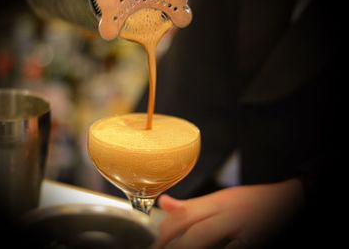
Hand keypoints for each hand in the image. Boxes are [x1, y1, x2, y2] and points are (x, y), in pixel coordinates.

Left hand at [154, 179, 303, 248]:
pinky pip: (237, 247)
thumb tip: (163, 203)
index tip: (151, 243)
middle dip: (173, 246)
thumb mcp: (223, 200)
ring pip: (211, 239)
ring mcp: (247, 227)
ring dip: (189, 247)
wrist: (292, 199)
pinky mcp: (261, 236)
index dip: (164, 231)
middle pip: (196, 231)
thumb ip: (193, 206)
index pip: (185, 215)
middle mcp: (230, 212)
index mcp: (219, 202)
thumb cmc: (255, 203)